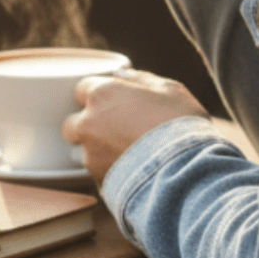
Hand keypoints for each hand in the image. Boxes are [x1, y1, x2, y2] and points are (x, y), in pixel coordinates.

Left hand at [63, 70, 208, 184]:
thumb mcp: (170, 89)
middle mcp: (89, 123)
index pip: (81, 88)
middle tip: (116, 127)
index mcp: (103, 94)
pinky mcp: (98, 181)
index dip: (97, 94)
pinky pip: (98, 173)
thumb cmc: (181, 123)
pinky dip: (111, 170)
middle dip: (87, 125)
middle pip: (72, 123)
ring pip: (85, 151)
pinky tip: (135, 170)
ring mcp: (90, 155)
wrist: (186, 169)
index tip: (112, 99)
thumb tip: (124, 75)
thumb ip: (141, 79)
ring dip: (99, 150)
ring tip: (131, 153)